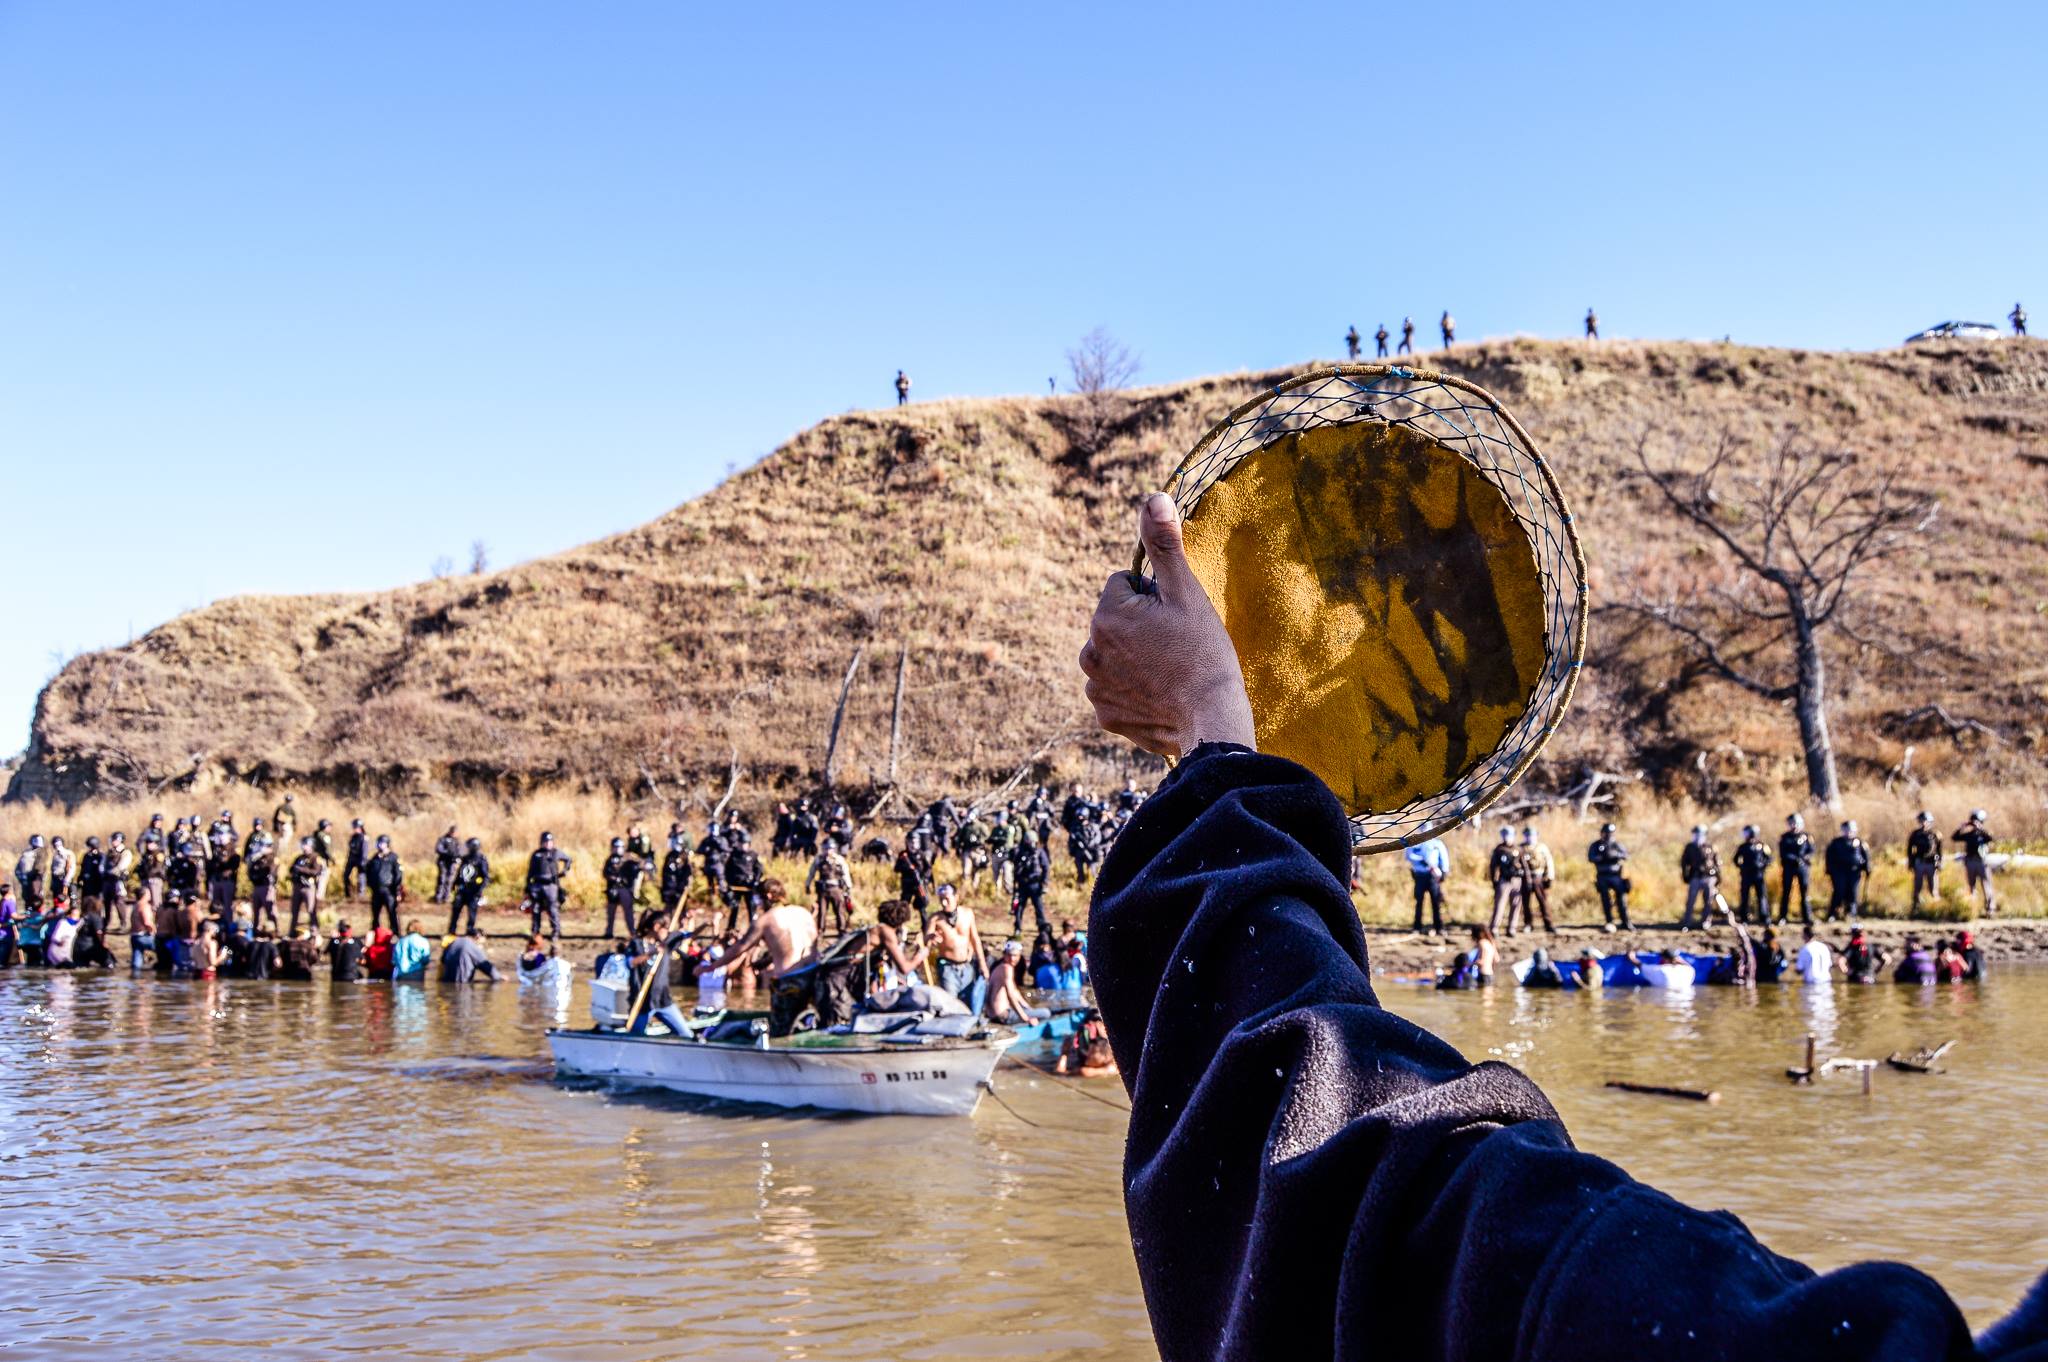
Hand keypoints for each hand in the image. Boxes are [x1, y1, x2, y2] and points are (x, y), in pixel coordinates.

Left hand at [1080, 493, 1254, 757]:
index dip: (1154, 596)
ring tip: (1170, 671)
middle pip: (1117, 620)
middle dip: (1142, 626)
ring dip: (1136, 657)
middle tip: (1175, 646)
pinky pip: (1117, 689)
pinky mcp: (1105, 715)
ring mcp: (1096, 687)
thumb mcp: (1186, 593)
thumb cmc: (1203, 653)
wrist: (1212, 721)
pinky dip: (1135, 689)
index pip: (1123, 585)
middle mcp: (1089, 651)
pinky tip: (1161, 696)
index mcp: (1105, 616)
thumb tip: (1153, 497)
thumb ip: (1164, 545)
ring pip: (1115, 654)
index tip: (1174, 618)